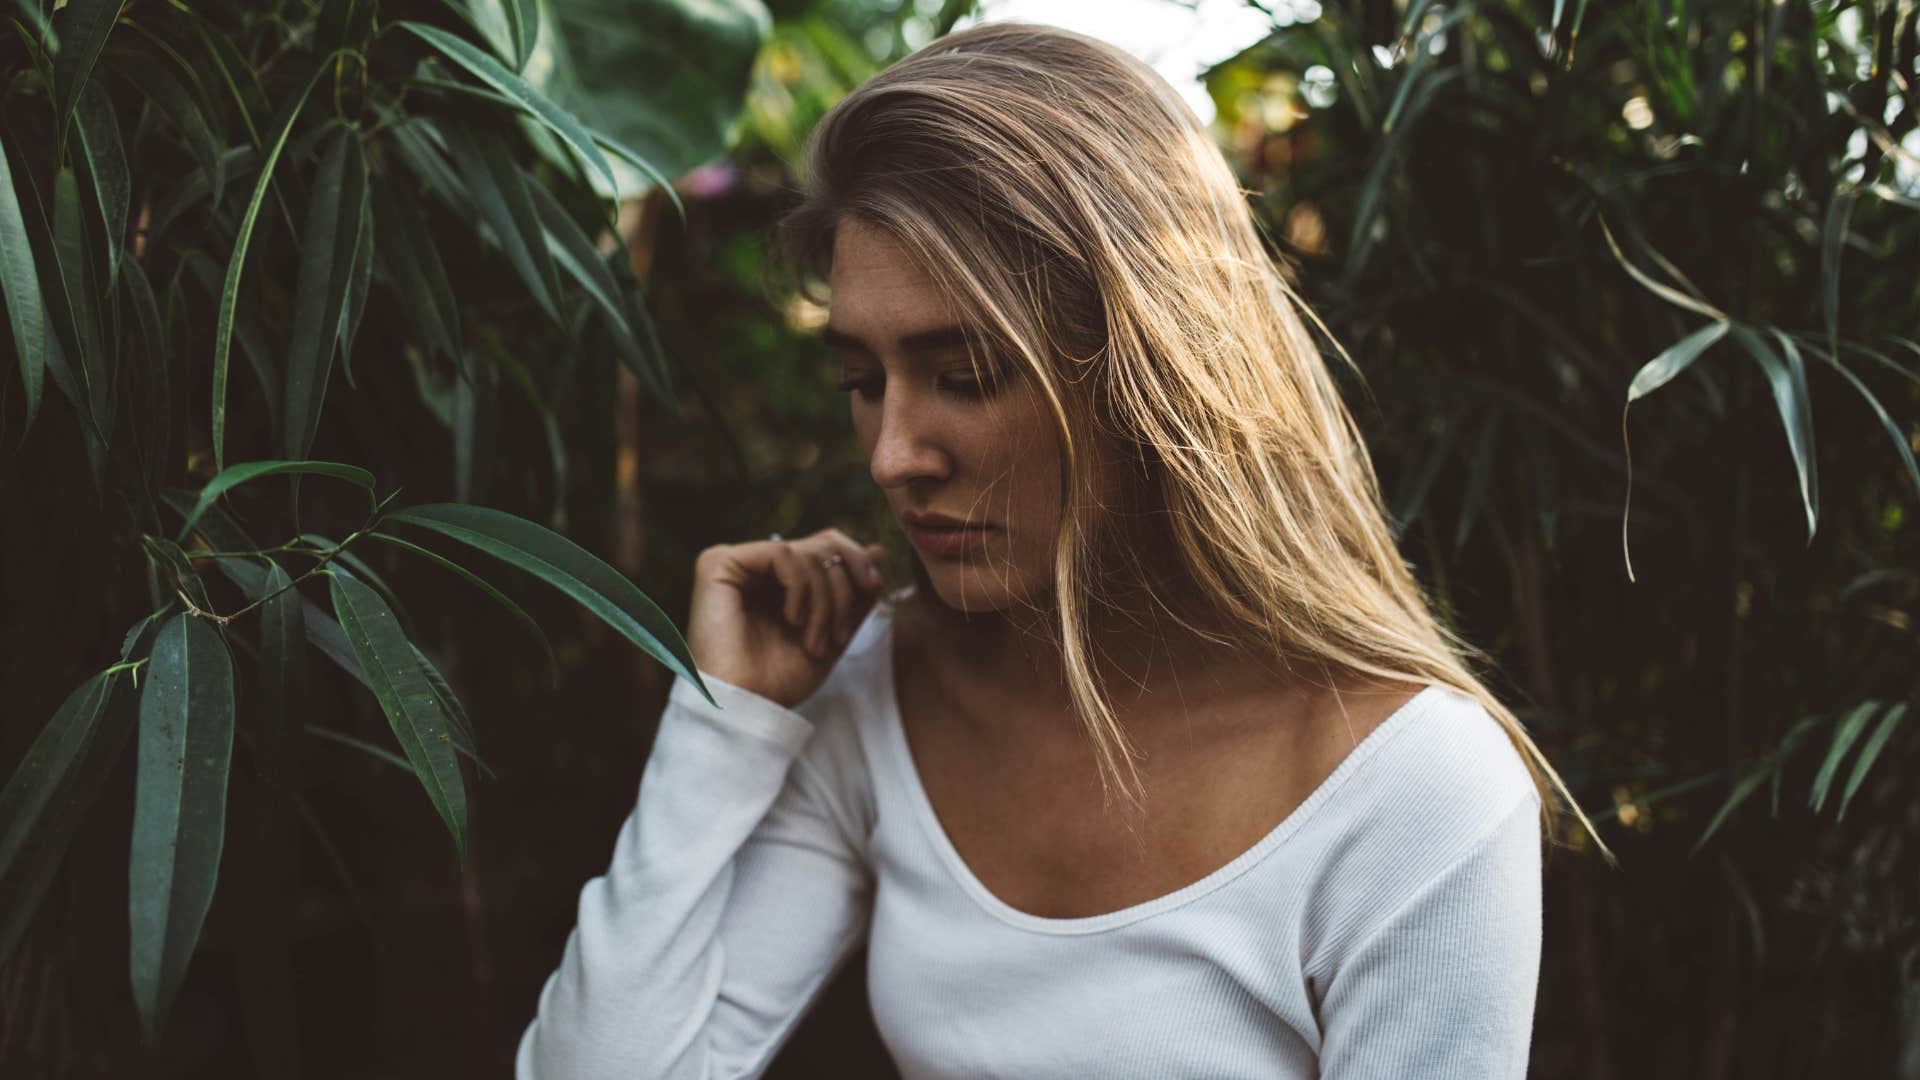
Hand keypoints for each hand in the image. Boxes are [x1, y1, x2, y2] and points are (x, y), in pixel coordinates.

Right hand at [685, 528, 888, 707]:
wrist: (747, 708)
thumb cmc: (781, 682)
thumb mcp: (833, 634)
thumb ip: (855, 594)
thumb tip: (877, 550)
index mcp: (777, 581)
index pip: (825, 546)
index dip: (856, 560)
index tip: (874, 587)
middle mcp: (755, 567)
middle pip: (821, 544)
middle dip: (843, 589)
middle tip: (841, 634)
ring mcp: (736, 564)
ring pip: (805, 552)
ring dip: (824, 601)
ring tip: (816, 641)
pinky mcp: (718, 564)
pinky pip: (781, 553)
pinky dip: (799, 587)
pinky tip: (792, 620)